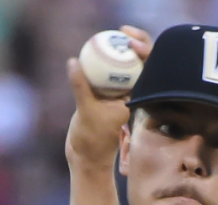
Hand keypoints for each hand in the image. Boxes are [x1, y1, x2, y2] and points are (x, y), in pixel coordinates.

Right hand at [65, 25, 152, 167]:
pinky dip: (96, 67)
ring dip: (111, 56)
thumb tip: (73, 61)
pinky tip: (85, 57)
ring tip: (100, 42)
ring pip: (117, 70)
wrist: (86, 157)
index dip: (142, 52)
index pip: (144, 71)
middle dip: (128, 48)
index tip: (128, 42)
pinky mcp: (103, 98)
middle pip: (133, 66)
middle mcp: (128, 96)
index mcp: (133, 99)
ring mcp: (116, 97)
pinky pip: (101, 76)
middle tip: (117, 34)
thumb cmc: (91, 139)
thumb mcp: (85, 110)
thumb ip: (80, 86)